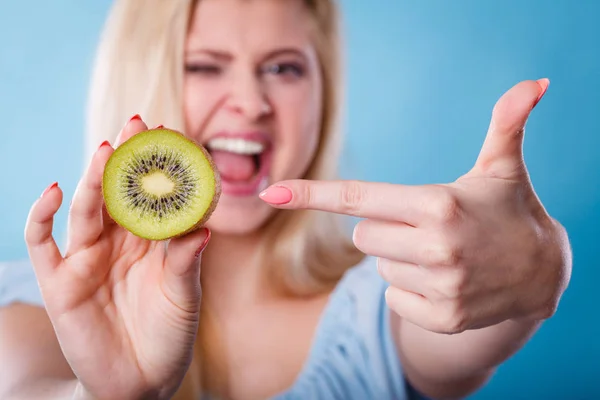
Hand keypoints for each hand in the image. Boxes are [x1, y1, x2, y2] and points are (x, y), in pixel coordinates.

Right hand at [24, 117, 209, 398]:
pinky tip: (57, 188)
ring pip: (86, 208)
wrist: (141, 380)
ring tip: (107, 149)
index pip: (153, 193)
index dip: (160, 164)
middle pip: (119, 191)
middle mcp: (119, 242)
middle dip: (127, 157)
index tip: (171, 133)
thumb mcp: (184, 295)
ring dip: (94, 177)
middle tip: (137, 123)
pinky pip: (43, 242)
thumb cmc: (170, 334)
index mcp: (152, 240)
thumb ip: (187, 261)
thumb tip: (204, 226)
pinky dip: (43, 214)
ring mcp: (87, 258)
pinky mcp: (60, 282)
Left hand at [260, 79, 571, 334]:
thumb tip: (533, 81)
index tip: (272, 192)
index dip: (312, 194)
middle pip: (364, 236)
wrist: (543, 272)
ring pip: (379, 268)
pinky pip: (395, 299)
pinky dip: (413, 291)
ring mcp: (441, 289)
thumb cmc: (508, 210)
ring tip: (445, 254)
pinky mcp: (443, 319)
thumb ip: (506, 124)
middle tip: (429, 226)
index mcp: (438, 205)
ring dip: (402, 260)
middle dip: (387, 229)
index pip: (359, 198)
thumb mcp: (502, 167)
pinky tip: (448, 283)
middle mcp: (437, 249)